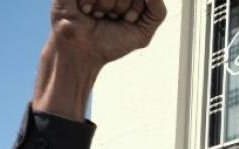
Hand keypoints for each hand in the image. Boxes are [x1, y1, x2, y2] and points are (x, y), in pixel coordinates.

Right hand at [50, 0, 166, 68]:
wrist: (81, 53)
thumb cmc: (110, 43)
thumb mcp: (142, 33)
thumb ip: (157, 12)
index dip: (135, 10)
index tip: (127, 21)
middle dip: (120, 7)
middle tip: (110, 18)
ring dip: (105, 6)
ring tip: (96, 16)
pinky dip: (91, 1)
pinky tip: (86, 11)